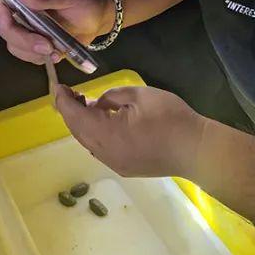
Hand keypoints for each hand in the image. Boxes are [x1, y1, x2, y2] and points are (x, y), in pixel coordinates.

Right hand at [0, 0, 111, 64]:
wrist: (98, 15)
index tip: (7, 22)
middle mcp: (22, 10)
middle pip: (6, 27)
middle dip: (22, 39)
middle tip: (45, 45)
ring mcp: (28, 29)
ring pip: (14, 44)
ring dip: (31, 51)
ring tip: (54, 50)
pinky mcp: (36, 44)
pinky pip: (28, 55)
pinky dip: (39, 58)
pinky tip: (56, 54)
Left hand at [53, 85, 207, 177]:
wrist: (196, 150)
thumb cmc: (170, 118)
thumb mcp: (139, 95)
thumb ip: (112, 97)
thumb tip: (99, 105)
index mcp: (105, 134)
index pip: (74, 116)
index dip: (63, 100)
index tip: (59, 86)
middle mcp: (104, 153)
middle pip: (77, 131)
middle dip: (70, 112)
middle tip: (70, 93)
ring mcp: (114, 163)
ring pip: (88, 142)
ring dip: (83, 124)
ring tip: (85, 105)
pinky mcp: (124, 168)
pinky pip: (101, 149)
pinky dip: (95, 134)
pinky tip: (103, 122)